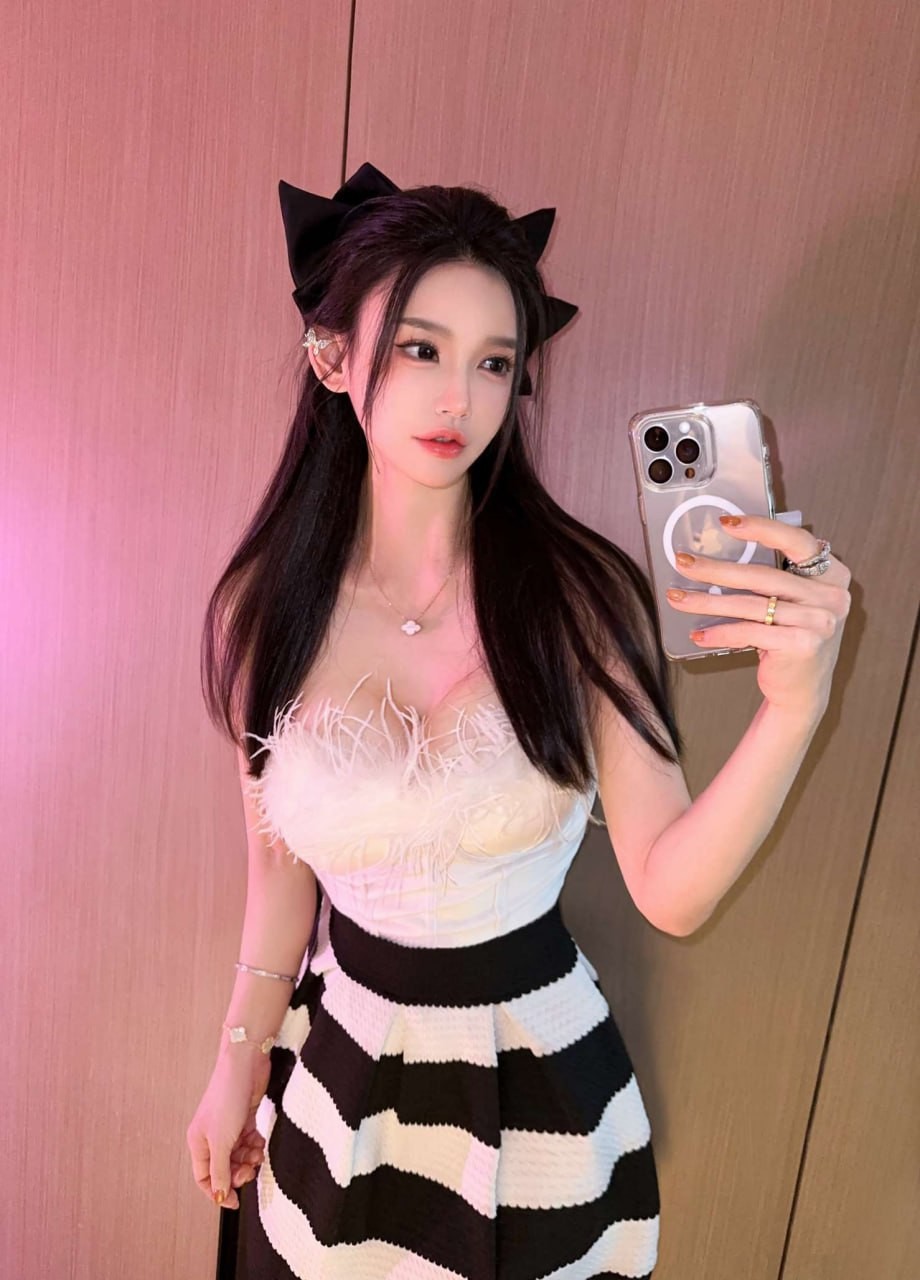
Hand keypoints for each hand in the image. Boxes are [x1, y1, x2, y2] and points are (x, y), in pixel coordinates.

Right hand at [186, 1049, 270, 1210]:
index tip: (235, 1201)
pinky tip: (259, 1140)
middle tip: (250, 1170)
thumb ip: (221, 1171)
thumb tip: (219, 1195)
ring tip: (257, 1151)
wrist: (245, 1065)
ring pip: (239, 1155)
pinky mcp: (243, 1118)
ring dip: (250, 1158)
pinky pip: (249, 1141)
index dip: (218, 1192)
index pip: (204, 1178)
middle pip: (224, 1168)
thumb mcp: (222, 1142)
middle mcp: (211, 1136)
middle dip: (238, 1173)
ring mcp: (228, 1127)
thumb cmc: (228, 1099)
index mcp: (198, 1143)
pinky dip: (255, 1144)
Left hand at [665, 513, 851, 719]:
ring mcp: (820, 621)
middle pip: (763, 575)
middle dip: (716, 568)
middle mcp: (831, 596)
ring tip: (678, 598)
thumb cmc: (791, 639)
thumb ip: (776, 577)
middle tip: (683, 562)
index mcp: (832, 574)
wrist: (803, 691)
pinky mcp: (803, 645)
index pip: (797, 541)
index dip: (761, 528)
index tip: (726, 523)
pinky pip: (750, 632)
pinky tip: (698, 634)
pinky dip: (721, 633)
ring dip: (707, 601)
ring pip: (751, 604)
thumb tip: (718, 553)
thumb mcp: (794, 602)